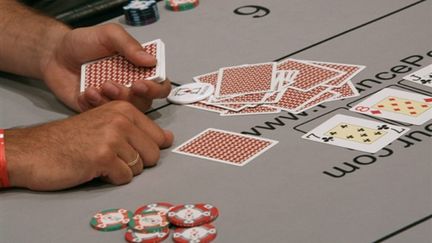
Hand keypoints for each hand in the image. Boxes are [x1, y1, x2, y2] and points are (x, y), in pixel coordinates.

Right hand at [4, 101, 173, 190]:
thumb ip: (138, 129)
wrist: (37, 149)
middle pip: (154, 154)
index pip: (159, 136)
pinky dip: (111, 179)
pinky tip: (94, 168)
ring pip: (139, 168)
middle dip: (137, 162)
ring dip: (121, 170)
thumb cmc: (70, 138)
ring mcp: (113, 138)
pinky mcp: (103, 157)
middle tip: (113, 156)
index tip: (132, 148)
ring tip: (100, 160)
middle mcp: (121, 120)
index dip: (148, 149)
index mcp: (125, 109)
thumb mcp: (106, 123)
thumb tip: (169, 138)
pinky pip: (124, 178)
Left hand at [41, 23, 170, 111]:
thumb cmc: (83, 43)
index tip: (140, 84)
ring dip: (112, 101)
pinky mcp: (98, 110)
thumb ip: (129, 45)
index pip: (160, 85)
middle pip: (145, 103)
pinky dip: (94, 105)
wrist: (54, 55)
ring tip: (97, 87)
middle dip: (129, 96)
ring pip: (126, 112)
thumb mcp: (108, 35)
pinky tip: (85, 92)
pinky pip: (103, 116)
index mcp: (139, 70)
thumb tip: (150, 60)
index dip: (155, 89)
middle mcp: (131, 87)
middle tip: (111, 85)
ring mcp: (115, 100)